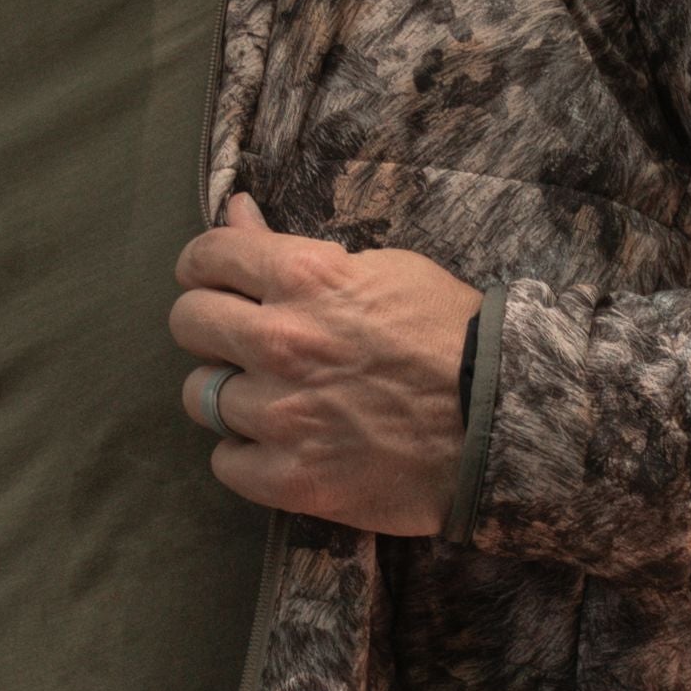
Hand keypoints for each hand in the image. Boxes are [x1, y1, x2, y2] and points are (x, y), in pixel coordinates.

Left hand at [168, 192, 480, 533]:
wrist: (503, 424)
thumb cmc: (450, 336)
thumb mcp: (381, 268)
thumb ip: (294, 247)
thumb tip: (236, 212)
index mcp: (304, 277)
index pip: (207, 256)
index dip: (205, 267)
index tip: (216, 281)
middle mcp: (282, 342)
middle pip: (188, 322)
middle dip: (210, 326)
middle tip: (242, 341)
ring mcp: (282, 415)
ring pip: (200, 396)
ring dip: (229, 393)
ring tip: (272, 397)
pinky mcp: (292, 478)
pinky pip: (226, 463)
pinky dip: (246, 455)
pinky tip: (280, 444)